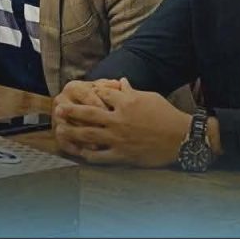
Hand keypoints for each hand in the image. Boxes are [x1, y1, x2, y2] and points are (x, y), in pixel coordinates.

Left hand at [53, 77, 190, 166]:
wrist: (181, 137)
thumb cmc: (166, 114)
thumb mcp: (149, 97)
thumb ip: (131, 91)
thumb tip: (121, 82)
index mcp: (126, 102)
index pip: (101, 95)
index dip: (89, 94)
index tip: (79, 94)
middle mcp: (119, 119)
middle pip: (89, 114)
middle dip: (72, 111)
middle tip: (58, 109)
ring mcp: (119, 138)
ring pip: (89, 135)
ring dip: (72, 132)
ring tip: (60, 131)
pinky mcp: (122, 155)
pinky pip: (100, 156)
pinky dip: (88, 155)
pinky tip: (79, 153)